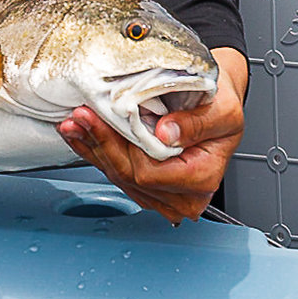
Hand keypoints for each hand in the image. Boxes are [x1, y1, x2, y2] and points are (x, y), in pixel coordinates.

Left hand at [59, 47, 246, 223]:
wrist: (216, 102)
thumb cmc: (222, 105)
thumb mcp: (222, 109)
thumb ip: (196, 124)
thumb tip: (165, 133)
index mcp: (202, 179)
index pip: (149, 173)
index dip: (122, 146)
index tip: (104, 118)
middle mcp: (183, 196)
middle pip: (129, 176)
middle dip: (101, 143)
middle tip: (80, 115)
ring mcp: (163, 195)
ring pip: (118, 176)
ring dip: (93, 147)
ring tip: (75, 122)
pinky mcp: (147, 185)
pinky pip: (116, 172)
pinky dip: (97, 151)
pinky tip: (81, 134)